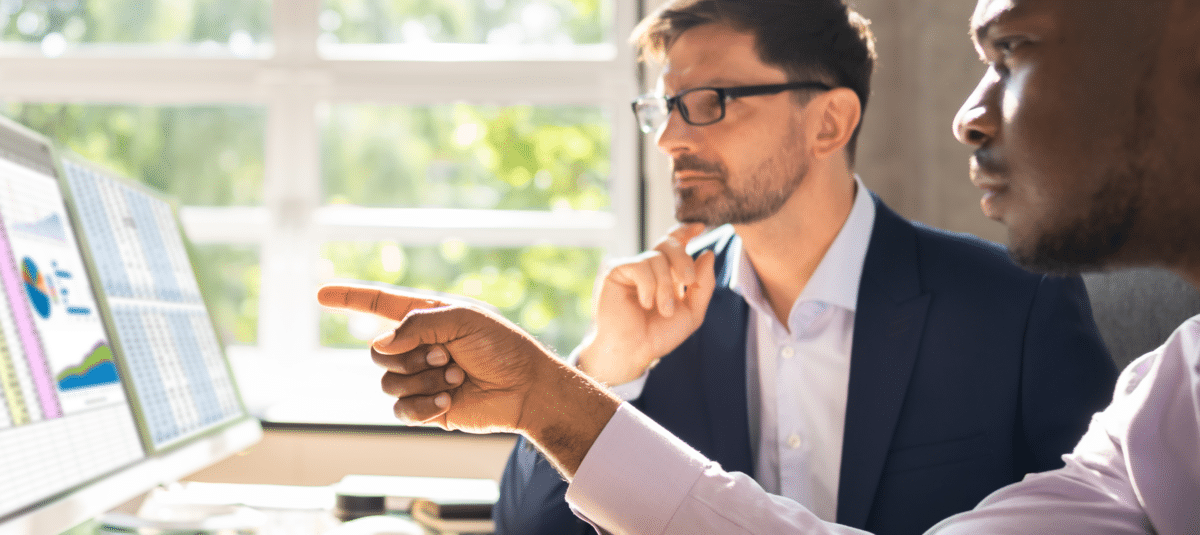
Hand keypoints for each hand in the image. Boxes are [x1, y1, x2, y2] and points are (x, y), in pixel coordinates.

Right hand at [317, 284, 618, 474]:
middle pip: (377, 352)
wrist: (526, 389)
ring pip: (387, 382)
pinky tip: (448, 402)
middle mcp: (417, 346)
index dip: (349, 298)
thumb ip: (417, 323)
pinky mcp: (425, 407)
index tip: (320, 294)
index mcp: (426, 317)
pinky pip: (400, 409)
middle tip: (447, 356)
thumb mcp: (463, 318)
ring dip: (424, 380)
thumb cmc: (502, 347)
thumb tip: (381, 344)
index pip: (379, 304)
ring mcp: (419, 378)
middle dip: (411, 356)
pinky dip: (423, 405)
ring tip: (457, 378)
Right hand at [578, 223, 716, 384]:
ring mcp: (632, 268)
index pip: (676, 244)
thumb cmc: (659, 335)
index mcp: (666, 274)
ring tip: (663, 309)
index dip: (686, 231)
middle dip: (683, 259)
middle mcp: (649, 268)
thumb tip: (708, 253)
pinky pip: (640, 265)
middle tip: (688, 281)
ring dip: (666, 286)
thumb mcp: (692, 312)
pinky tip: (645, 303)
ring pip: (656, 258)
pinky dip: (649, 286)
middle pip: (669, 243)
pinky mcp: (616, 271)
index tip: (700, 227)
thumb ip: (704, 284)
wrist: (634, 351)